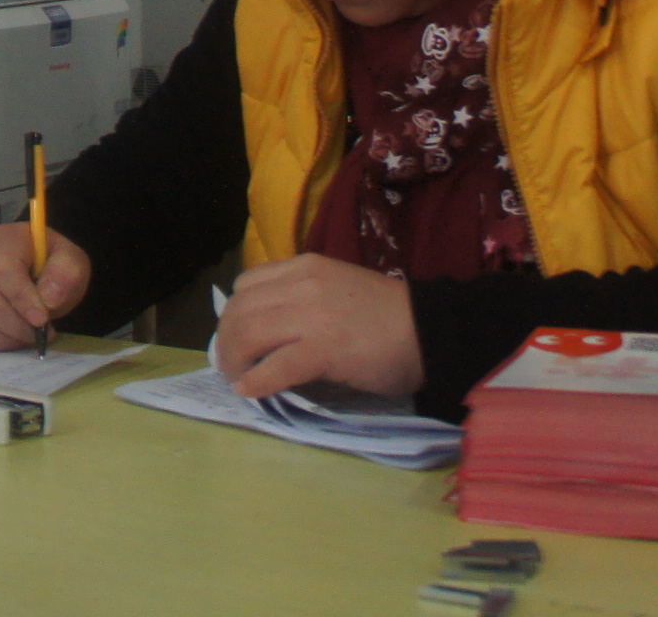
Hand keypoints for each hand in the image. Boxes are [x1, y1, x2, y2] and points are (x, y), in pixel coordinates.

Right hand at [0, 220, 91, 349]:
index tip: (42, 319)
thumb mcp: (70, 261)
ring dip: (4, 339)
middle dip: (19, 327)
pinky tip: (3, 337)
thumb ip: (66, 273)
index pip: (2, 270)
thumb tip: (48, 298)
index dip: (21, 299)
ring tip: (24, 335)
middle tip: (40, 333)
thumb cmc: (48, 265)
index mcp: (2, 241)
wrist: (31, 268)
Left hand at [216, 253, 423, 401]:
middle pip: (240, 311)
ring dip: (235, 361)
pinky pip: (276, 366)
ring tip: (237, 379)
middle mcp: (302, 284)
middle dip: (226, 341)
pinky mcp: (324, 349)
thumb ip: (300, 299)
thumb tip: (267, 330)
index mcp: (304, 267)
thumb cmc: (387, 316)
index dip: (233, 314)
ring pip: (249, 334)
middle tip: (230, 366)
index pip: (246, 285)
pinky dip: (257, 380)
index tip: (235, 337)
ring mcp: (312, 316)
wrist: (431, 331)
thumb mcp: (334, 290)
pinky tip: (250, 391)